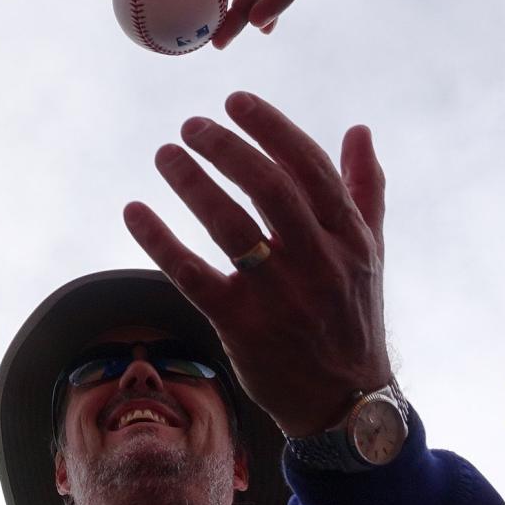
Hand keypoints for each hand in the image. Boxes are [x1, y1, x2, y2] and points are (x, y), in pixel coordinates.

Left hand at [123, 92, 387, 437]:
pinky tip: (134, 210)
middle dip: (227, 147)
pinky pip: (191, 275)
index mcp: (347, 237)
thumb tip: (360, 129)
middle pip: (269, 188)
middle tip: (191, 124)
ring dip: (192, 183)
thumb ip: (364, 189)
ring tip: (164, 154)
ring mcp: (278, 296)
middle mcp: (317, 262)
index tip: (236, 100)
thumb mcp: (370, 253)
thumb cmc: (352, 317)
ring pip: (229, 226)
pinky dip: (158, 239)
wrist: (346, 405)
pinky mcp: (241, 326)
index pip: (308, 167)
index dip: (270, 128)